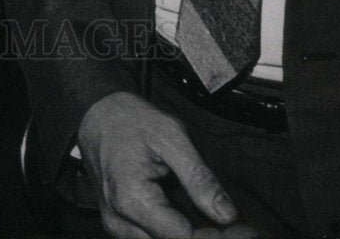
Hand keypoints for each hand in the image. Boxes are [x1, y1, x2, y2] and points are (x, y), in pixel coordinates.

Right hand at [77, 92, 255, 238]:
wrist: (95, 113)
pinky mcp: (119, 226)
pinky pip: (151, 238)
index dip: (217, 235)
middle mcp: (120, 222)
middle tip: (235, 222)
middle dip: (205, 236)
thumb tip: (227, 215)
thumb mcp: (170, 136)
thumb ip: (199, 177)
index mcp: (132, 200)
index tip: (244, 227)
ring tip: (214, 219)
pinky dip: (174, 231)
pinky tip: (193, 218)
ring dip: (189, 234)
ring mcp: (117, 227)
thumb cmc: (128, 119)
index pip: (184, 238)